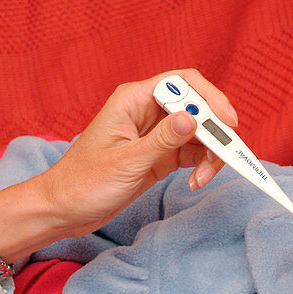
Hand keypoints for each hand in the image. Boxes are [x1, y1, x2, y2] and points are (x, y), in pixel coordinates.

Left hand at [0, 69, 238, 260]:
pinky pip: (192, 152)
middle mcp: (147, 112)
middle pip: (197, 108)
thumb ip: (163, 140)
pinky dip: (201, 166)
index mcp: (133, 100)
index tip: (228, 122)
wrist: (64, 210)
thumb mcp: (127, 162)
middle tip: (224, 158)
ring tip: (201, 179)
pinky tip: (195, 182)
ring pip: (199, 133)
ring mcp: (156, 134)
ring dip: (209, 155)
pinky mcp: (160, 155)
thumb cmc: (84, 183)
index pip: (183, 83)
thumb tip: (193, 117)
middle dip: (214, 133)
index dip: (210, 98)